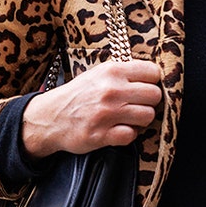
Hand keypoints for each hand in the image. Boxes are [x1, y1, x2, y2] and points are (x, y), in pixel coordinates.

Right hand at [21, 59, 162, 157]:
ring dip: (141, 120)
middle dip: (149, 102)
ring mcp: (106, 113)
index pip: (153, 72)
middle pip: (154, 95)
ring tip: (128, 118)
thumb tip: (155, 75)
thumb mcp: (99, 73)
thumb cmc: (79, 94)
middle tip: (137, 105)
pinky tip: (118, 130)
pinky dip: (128, 135)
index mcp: (112, 71)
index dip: (152, 82)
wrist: (49, 117)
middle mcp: (111, 90)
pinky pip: (131, 135)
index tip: (145, 87)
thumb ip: (125, 72)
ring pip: (147, 116)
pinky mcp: (101, 135)